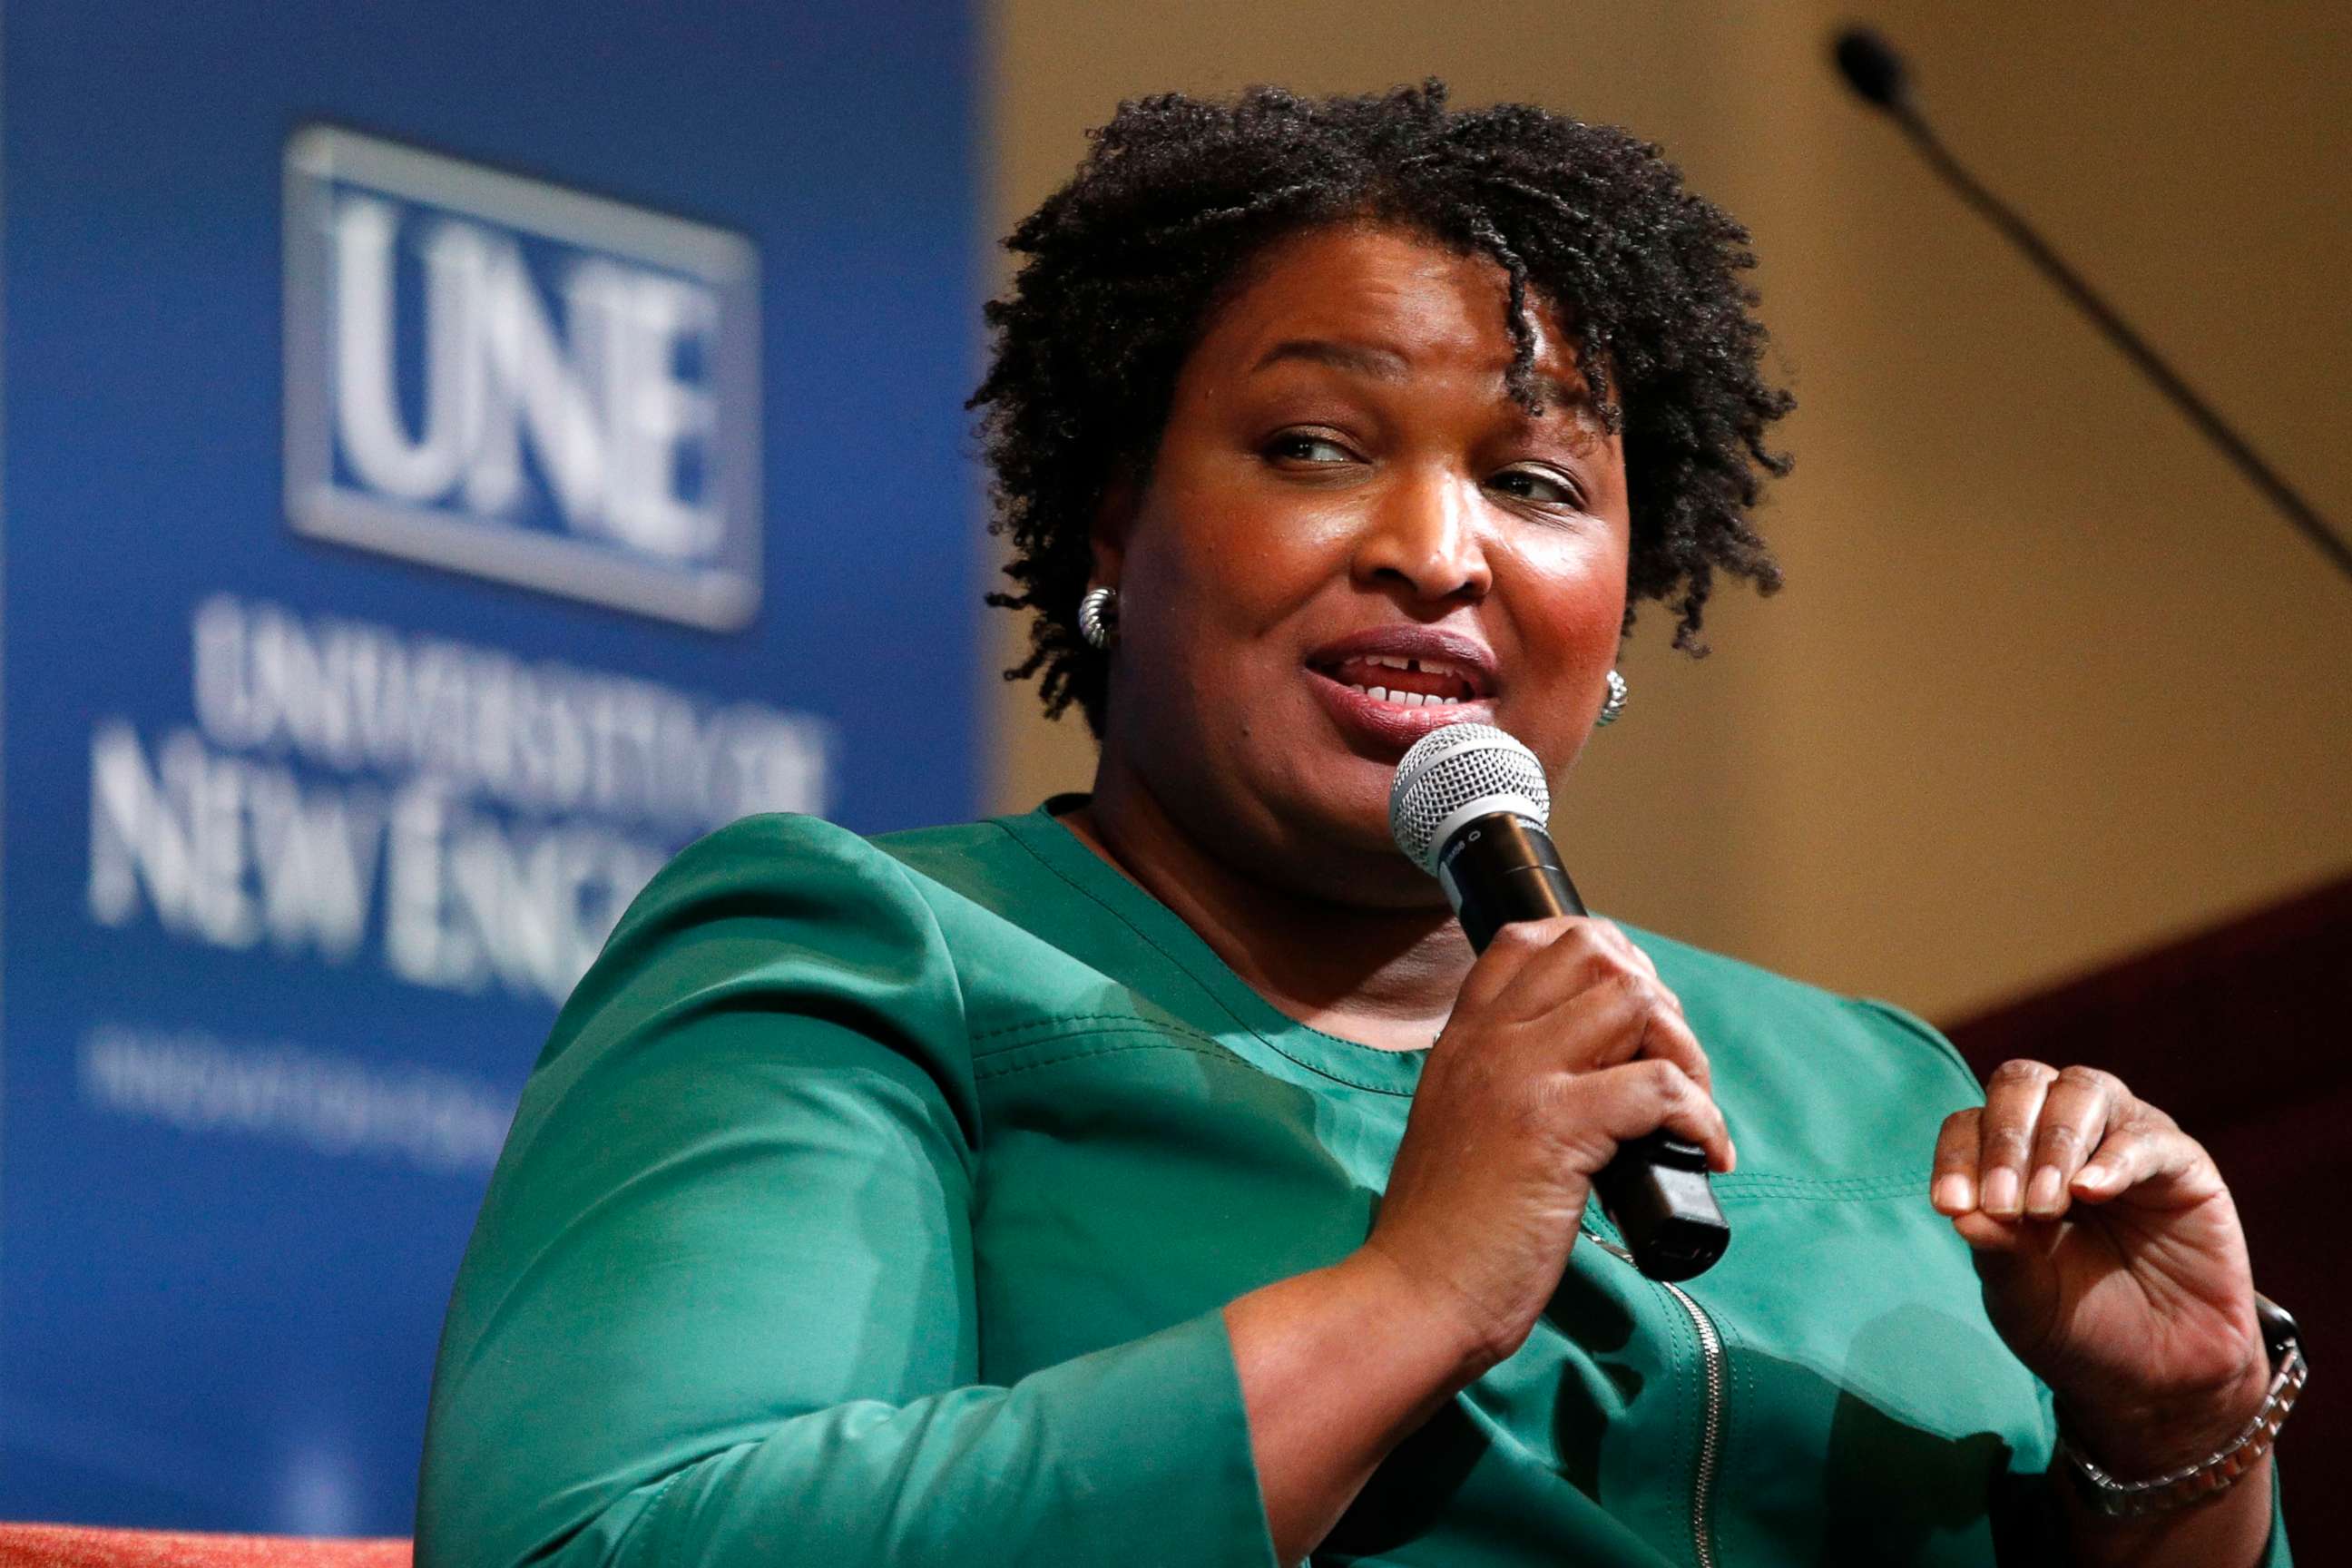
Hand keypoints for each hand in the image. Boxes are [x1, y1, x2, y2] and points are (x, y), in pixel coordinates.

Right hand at [1365, 916, 1734, 1372]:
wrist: (1415, 1294)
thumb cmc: (1444, 1233)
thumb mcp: (1459, 1126)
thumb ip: (1504, 1085)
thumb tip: (1595, 1077)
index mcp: (1464, 1039)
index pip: (1532, 940)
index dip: (1601, 959)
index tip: (1633, 1019)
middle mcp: (1490, 1041)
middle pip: (1593, 953)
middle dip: (1653, 1000)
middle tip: (1668, 1068)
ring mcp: (1520, 1076)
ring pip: (1631, 1000)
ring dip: (1684, 1051)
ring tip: (1689, 1109)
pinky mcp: (1555, 1127)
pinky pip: (1660, 1084)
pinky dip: (1701, 1117)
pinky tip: (1704, 1154)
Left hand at [1930, 1062, 2266, 1473]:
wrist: (2158, 1375)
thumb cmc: (2079, 1325)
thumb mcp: (2022, 1295)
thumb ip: (1995, 1252)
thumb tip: (1962, 1214)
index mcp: (2012, 1160)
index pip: (1970, 1123)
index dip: (1956, 1156)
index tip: (1950, 1207)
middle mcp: (2065, 1135)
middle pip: (2022, 1083)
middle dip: (2004, 1138)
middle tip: (2004, 1205)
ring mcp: (2125, 1142)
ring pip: (2082, 1089)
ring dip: (2053, 1142)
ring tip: (2045, 1206)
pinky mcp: (2185, 1167)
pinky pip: (2147, 1138)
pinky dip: (2113, 1158)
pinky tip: (2090, 1191)